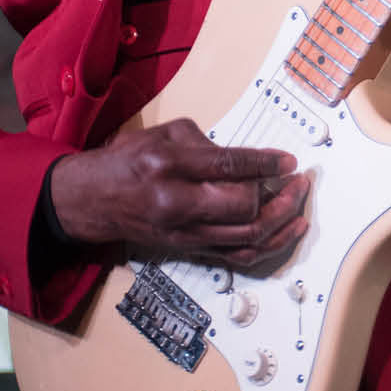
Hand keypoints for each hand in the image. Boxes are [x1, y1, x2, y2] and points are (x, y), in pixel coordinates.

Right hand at [48, 119, 308, 267]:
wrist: (91, 201)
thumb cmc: (127, 162)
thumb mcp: (162, 135)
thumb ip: (207, 143)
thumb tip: (250, 158)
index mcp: (168, 166)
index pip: (228, 166)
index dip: (265, 164)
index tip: (289, 161)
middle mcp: (177, 204)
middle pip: (242, 207)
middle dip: (278, 194)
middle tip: (297, 180)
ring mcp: (185, 233)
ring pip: (247, 237)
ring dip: (282, 220)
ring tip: (300, 200)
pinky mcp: (191, 250)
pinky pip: (240, 255)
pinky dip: (272, 244)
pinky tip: (292, 228)